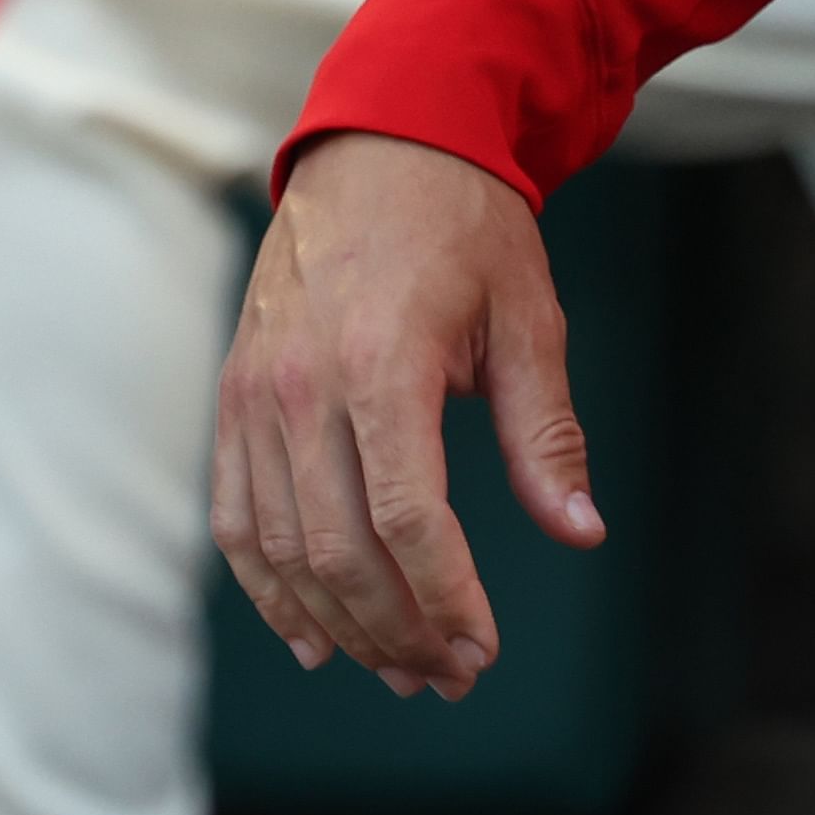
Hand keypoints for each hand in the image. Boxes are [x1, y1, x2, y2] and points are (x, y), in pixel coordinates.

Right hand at [209, 133, 604, 696]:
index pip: (405, 522)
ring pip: (281, 548)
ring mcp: (256, 391)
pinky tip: (310, 634)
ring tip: (397, 668)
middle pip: (339, 552)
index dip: (445, 601)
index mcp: (382, 363)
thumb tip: (581, 532)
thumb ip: (546, 433)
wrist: (383, 138)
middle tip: (449, 677)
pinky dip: (266, 587)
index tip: (483, 650)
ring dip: (339, 624)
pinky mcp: (233, 393)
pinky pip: (235, 515)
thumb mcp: (528, 316)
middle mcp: (302, 385)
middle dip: (397, 632)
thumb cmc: (467, 226)